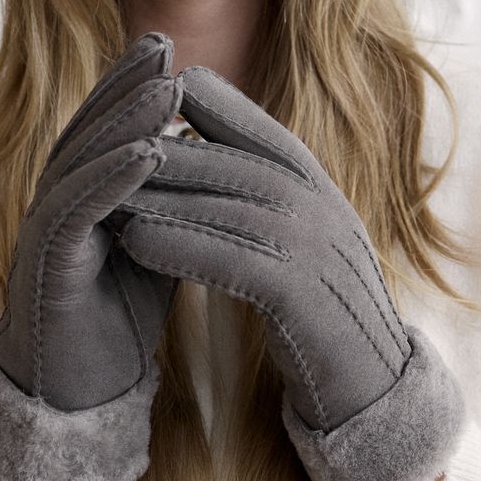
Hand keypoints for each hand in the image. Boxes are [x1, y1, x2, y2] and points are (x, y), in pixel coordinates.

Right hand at [0, 33, 182, 480]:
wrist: (81, 398)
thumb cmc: (119, 317)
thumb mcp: (153, 244)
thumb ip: (167, 198)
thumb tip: (203, 148)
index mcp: (80, 193)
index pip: (103, 126)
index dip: (130, 84)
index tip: (170, 48)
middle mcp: (56, 201)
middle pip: (88, 129)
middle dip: (124, 83)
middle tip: (163, 43)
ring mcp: (47, 232)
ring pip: (81, 160)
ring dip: (123, 121)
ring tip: (165, 86)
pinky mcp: (47, 267)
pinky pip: (77, 211)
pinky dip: (112, 178)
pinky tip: (149, 153)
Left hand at [116, 66, 463, 480]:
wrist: (375, 390)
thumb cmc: (321, 310)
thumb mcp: (300, 240)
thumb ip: (265, 196)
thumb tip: (205, 152)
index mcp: (321, 190)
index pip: (261, 133)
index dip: (212, 107)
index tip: (155, 91)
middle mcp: (324, 208)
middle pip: (237, 164)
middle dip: (170, 151)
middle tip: (107, 142)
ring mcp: (319, 249)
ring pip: (230, 206)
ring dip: (163, 196)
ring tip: (106, 190)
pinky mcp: (304, 297)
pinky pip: (233, 259)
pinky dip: (180, 245)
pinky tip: (133, 241)